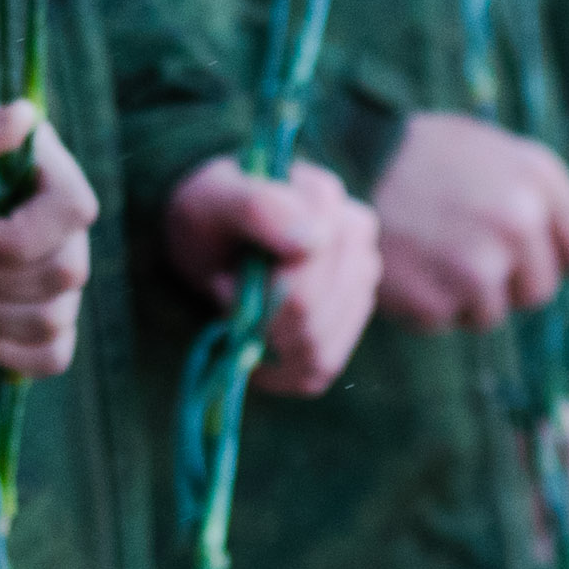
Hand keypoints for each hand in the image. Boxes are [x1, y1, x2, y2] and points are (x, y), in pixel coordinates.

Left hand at [0, 99, 100, 375]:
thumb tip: (26, 113)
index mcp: (29, 170)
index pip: (75, 205)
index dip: (23, 236)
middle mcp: (51, 220)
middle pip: (72, 266)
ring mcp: (47, 274)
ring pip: (61, 312)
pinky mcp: (38, 323)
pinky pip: (57, 353)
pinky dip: (12, 352)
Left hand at [161, 156, 376, 394]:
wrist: (211, 237)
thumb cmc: (209, 215)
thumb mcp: (212, 199)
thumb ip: (258, 207)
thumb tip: (313, 242)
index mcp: (328, 202)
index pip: (307, 275)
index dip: (256, 291)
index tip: (222, 279)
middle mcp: (356, 243)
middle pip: (311, 316)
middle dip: (258, 319)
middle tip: (226, 294)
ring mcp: (359, 287)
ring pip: (318, 348)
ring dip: (265, 342)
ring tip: (243, 310)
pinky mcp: (346, 328)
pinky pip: (318, 368)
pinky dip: (277, 367)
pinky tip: (256, 337)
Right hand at [365, 110, 568, 326]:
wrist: (348, 158)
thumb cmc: (433, 155)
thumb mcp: (502, 152)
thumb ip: (553, 194)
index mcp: (537, 186)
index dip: (556, 247)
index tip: (522, 237)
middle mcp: (514, 227)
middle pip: (541, 291)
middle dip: (510, 277)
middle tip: (464, 242)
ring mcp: (473, 269)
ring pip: (493, 314)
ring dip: (467, 295)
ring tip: (432, 250)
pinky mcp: (433, 302)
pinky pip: (446, 321)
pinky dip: (428, 303)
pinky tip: (409, 264)